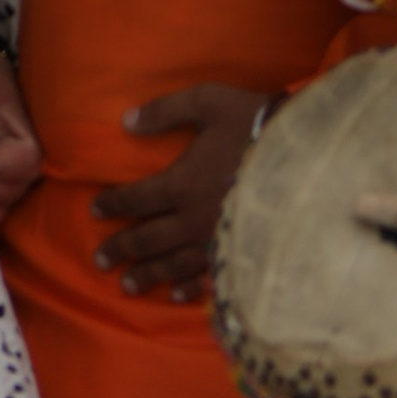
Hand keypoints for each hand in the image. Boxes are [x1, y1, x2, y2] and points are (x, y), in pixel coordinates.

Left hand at [93, 83, 272, 297]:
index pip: (137, 198)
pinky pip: (206, 276)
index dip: (114, 204)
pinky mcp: (235, 252)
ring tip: (127, 285)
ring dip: (147, 274)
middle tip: (99, 261)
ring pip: (172, 263)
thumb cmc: (253, 124)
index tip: (95, 210)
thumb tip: (125, 121)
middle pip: (148, 238)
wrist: (302, 158)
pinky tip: (176, 295)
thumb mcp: (208, 102)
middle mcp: (191, 218)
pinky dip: (188, 288)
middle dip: (121, 248)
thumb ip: (165, 111)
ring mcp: (213, 240)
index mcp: (181, 182)